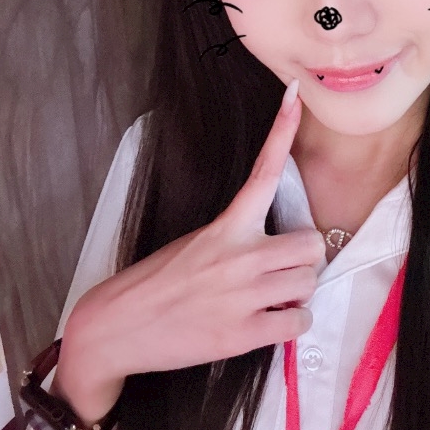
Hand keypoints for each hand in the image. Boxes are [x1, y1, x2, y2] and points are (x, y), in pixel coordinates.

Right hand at [60, 80, 321, 406]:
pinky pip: (299, 323)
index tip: (295, 95)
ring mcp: (243, 296)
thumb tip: (278, 250)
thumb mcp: (194, 244)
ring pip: (309, 284)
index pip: (263, 173)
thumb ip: (237, 240)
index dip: (283, 131)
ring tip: (270, 300)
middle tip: (282, 270)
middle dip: (304, 259)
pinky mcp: (243, 335)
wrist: (117, 328)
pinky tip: (269, 323)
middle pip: (312, 244)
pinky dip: (291, 324)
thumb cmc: (156, 284)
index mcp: (224, 227)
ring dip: (296, 294)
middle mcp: (238, 256)